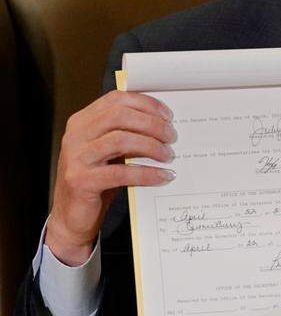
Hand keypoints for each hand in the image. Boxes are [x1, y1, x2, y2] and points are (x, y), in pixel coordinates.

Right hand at [45, 91, 175, 265]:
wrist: (72, 216)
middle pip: (119, 116)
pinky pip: (120, 172)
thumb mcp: (110, 151)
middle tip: (172, 137)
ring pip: (120, 140)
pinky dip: (147, 173)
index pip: (116, 99)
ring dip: (151, 146)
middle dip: (152, 124)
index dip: (145, 104)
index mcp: (82, 122)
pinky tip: (163, 176)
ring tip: (168, 156)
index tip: (168, 116)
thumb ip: (127, 133)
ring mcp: (75, 157)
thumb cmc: (98, 179)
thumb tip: (165, 124)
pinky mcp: (80, 180)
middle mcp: (75, 135)